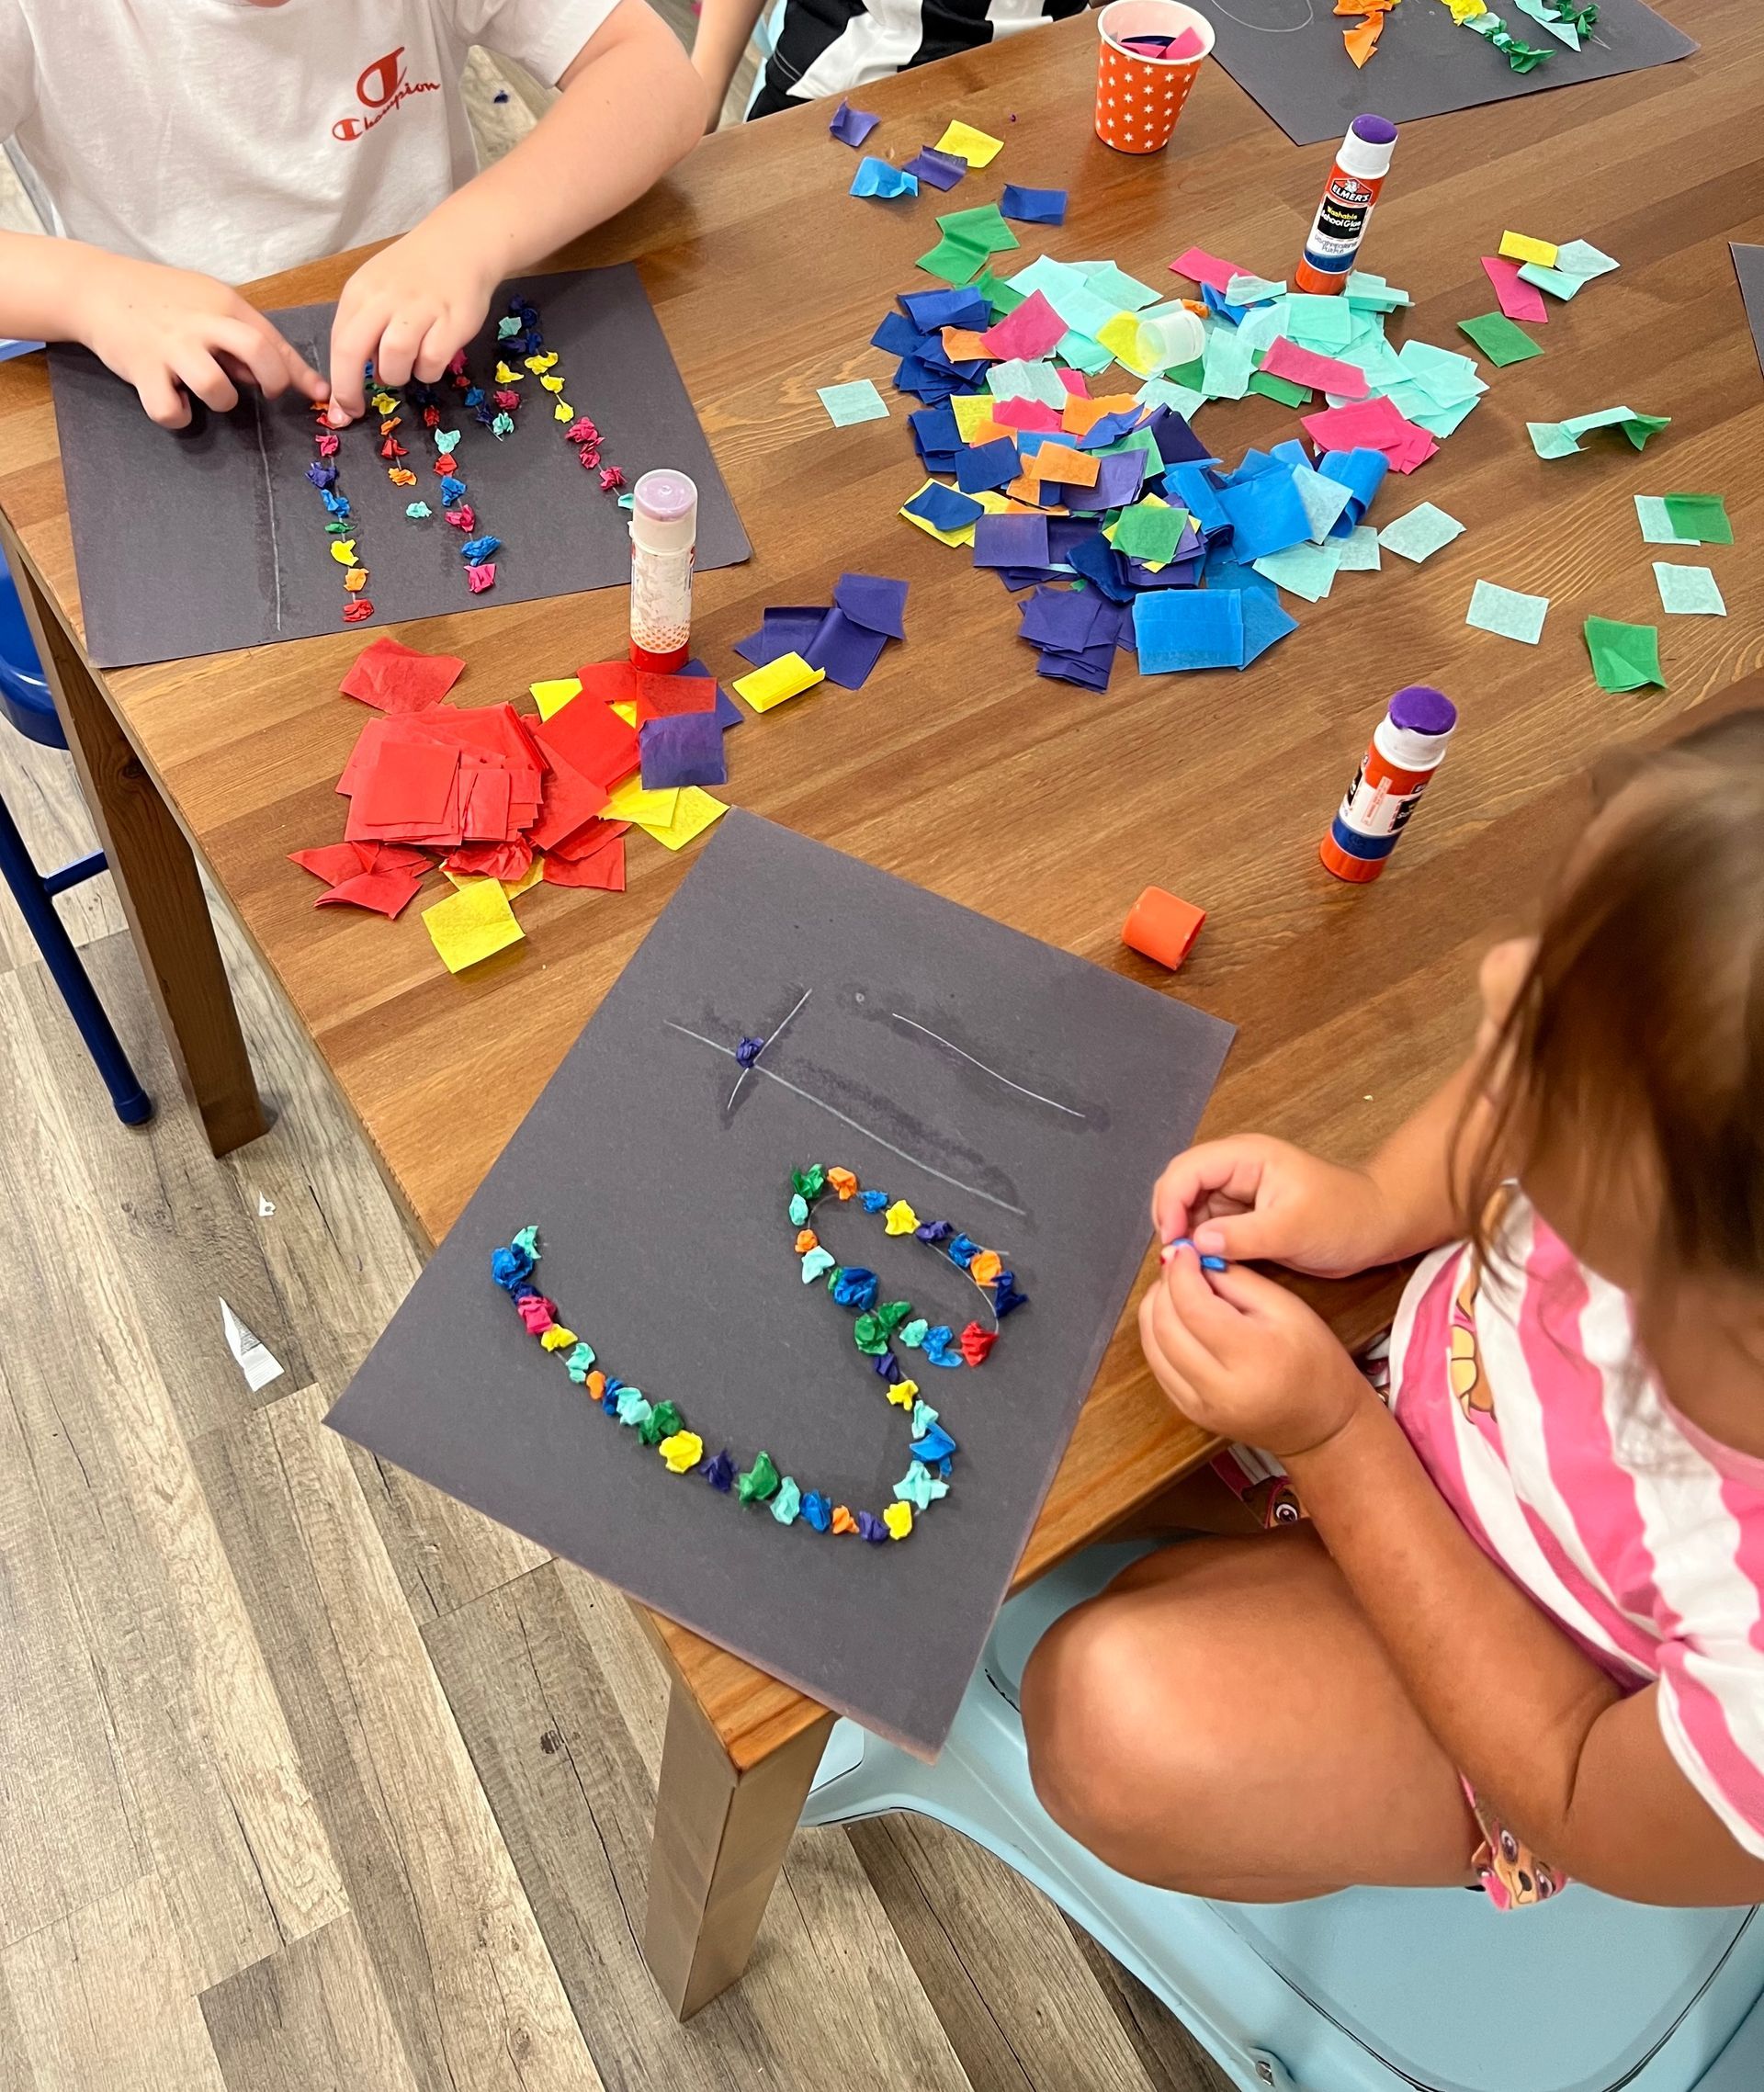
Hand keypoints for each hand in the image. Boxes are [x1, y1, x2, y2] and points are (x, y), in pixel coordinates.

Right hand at [73, 253, 325, 429]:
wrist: (98, 288)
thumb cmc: (163, 300)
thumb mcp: (210, 303)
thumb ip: (246, 336)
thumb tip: (289, 375)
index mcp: (224, 304)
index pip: (273, 339)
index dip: (300, 373)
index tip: (317, 393)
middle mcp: (201, 323)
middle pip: (257, 353)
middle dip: (273, 382)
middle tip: (265, 392)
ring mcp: (171, 347)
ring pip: (216, 388)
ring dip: (222, 401)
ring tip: (207, 392)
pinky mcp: (141, 370)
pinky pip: (170, 410)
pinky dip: (177, 415)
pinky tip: (175, 401)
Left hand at [326, 217, 501, 423]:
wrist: (462, 244)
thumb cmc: (416, 274)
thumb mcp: (378, 291)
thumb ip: (364, 327)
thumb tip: (358, 375)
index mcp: (361, 292)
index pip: (338, 342)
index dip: (337, 382)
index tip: (340, 408)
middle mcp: (384, 298)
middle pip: (352, 351)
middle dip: (350, 389)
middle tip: (357, 410)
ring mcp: (418, 309)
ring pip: (393, 359)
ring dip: (398, 375)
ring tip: (409, 367)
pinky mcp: (451, 321)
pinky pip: (431, 362)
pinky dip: (429, 371)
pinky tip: (433, 359)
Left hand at [1138, 1246, 1372, 1457]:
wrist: (1322, 1426)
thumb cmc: (1315, 1362)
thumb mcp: (1288, 1308)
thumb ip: (1238, 1281)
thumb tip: (1195, 1260)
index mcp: (1251, 1358)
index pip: (1193, 1307)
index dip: (1180, 1272)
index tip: (1183, 1250)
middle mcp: (1218, 1389)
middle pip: (1164, 1327)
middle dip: (1163, 1287)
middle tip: (1177, 1265)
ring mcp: (1199, 1407)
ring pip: (1152, 1347)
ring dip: (1155, 1309)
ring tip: (1175, 1288)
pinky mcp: (1190, 1414)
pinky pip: (1158, 1366)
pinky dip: (1158, 1335)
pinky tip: (1176, 1318)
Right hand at [1151, 1135, 1392, 1279]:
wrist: (1377, 1228)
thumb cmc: (1345, 1218)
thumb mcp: (1294, 1229)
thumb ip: (1243, 1235)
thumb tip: (1196, 1244)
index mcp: (1244, 1156)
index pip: (1186, 1170)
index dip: (1171, 1204)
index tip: (1174, 1244)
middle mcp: (1234, 1168)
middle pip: (1180, 1187)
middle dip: (1172, 1221)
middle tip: (1176, 1260)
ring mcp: (1236, 1191)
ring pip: (1189, 1209)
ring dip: (1185, 1236)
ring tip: (1191, 1268)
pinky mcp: (1241, 1215)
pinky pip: (1206, 1227)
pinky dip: (1200, 1246)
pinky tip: (1206, 1267)